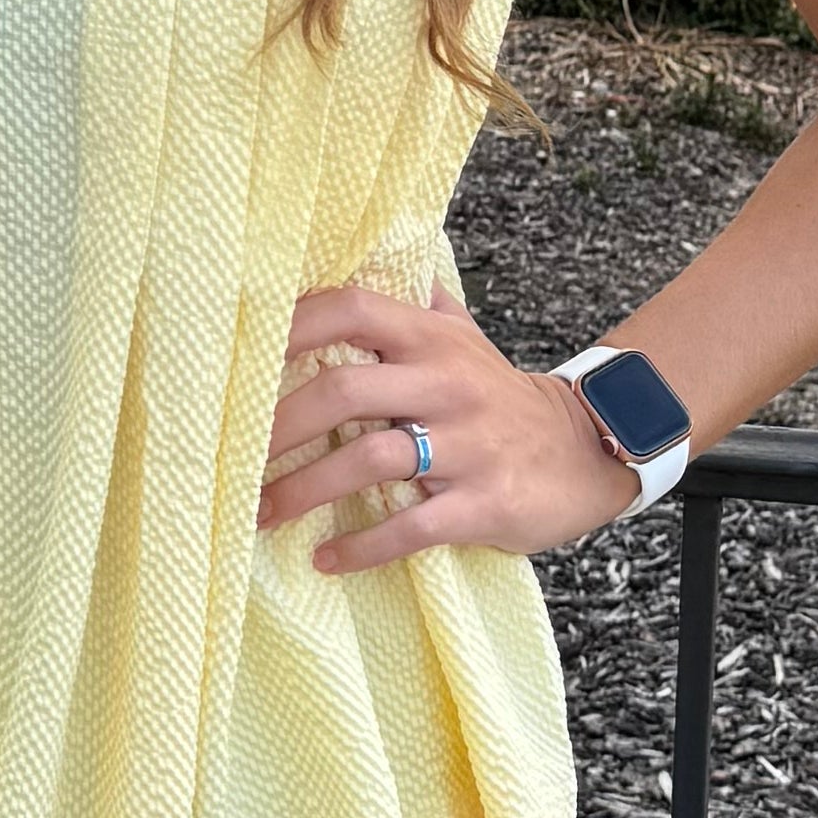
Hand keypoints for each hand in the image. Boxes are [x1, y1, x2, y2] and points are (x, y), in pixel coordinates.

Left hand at [259, 285, 640, 573]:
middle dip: (277, 427)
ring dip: (303, 490)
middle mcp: (445, 383)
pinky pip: (410, 526)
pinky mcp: (482, 502)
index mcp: (431, 339)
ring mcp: (466, 445)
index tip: (239, 360)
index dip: (290, 326)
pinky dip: (362, 546)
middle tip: (233, 457)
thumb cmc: (500, 396)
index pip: (352, 309)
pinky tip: (326, 558)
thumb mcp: (464, 338)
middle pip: (343, 391)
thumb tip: (356, 259)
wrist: (584, 451)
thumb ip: (412, 303)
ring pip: (368, 460)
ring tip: (259, 513)